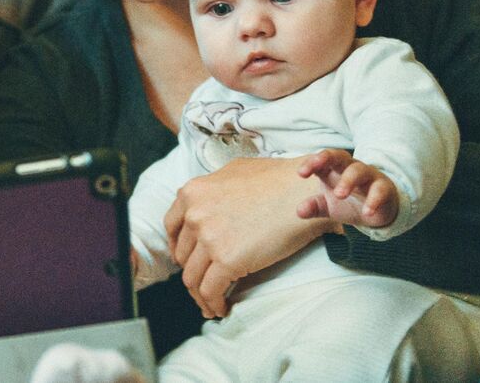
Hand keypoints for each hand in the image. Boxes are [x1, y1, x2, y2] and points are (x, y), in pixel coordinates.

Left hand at [164, 156, 339, 318]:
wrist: (307, 191)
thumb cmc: (279, 180)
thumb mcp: (235, 171)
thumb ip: (215, 188)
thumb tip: (208, 203)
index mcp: (192, 193)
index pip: (172, 226)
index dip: (178, 247)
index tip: (186, 259)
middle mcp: (195, 214)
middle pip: (183, 255)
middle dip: (192, 271)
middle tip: (204, 282)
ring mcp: (209, 238)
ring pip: (192, 277)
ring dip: (200, 295)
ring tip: (211, 304)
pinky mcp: (227, 260)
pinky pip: (210, 291)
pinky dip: (213, 304)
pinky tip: (221, 308)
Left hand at [296, 149, 398, 227]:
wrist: (379, 211)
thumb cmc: (349, 202)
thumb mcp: (329, 206)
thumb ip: (314, 206)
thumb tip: (299, 211)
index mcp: (334, 169)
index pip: (321, 160)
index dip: (311, 163)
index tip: (301, 173)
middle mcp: (350, 168)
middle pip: (339, 156)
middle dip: (327, 159)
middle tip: (315, 171)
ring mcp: (369, 176)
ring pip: (359, 170)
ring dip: (348, 180)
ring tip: (339, 195)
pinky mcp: (384, 188)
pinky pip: (380, 190)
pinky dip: (373, 200)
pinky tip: (367, 212)